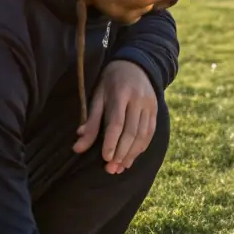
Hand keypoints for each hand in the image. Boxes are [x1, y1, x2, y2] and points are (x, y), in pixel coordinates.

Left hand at [73, 60, 157, 174]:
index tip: (105, 158)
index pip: (117, 122)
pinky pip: (150, 133)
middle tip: (111, 169)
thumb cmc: (111, 81)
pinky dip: (141, 148)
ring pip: (143, 135)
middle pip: (132, 132)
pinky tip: (131, 157)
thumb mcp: (98, 96)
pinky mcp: (155, 111)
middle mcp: (138, 100)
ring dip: (132, 154)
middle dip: (121, 153)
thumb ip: (91, 122)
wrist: (136, 64)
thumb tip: (78, 146)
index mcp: (121, 93)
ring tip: (120, 167)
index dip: (112, 142)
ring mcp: (149, 105)